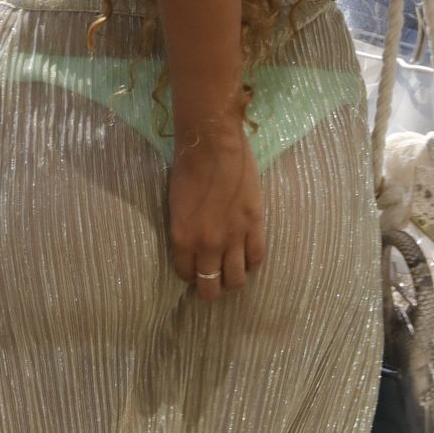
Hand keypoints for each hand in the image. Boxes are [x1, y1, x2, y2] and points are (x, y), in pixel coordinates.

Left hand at [167, 120, 265, 301]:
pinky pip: (257, 257)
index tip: (195, 269)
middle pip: (211, 286)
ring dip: (234, 279)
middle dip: (212, 288)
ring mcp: (233, 236)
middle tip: (215, 279)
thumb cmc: (187, 168)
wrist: (212, 144)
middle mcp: (207, 244)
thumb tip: (193, 247)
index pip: (186, 274)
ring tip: (233, 271)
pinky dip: (253, 262)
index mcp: (183, 238)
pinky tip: (249, 257)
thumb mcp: (176, 205)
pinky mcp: (254, 224)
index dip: (191, 275)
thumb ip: (185, 230)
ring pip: (237, 278)